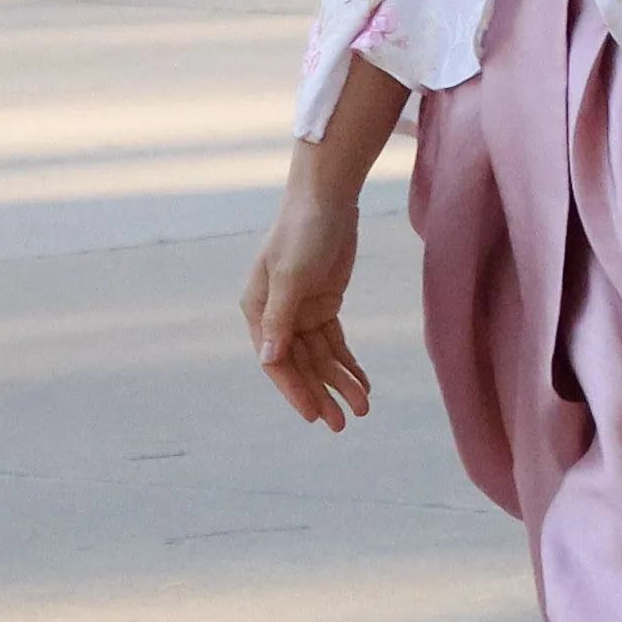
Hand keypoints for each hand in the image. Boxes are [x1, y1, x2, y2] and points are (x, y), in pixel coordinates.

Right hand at [241, 161, 371, 431]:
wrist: (327, 199)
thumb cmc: (304, 232)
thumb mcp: (292, 275)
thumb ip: (281, 318)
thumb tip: (269, 360)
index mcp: (258, 312)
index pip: (276, 362)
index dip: (295, 390)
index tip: (316, 416)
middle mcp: (275, 315)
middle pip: (299, 365)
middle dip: (321, 394)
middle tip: (345, 423)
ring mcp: (300, 310)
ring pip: (319, 357)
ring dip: (339, 381)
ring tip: (363, 408)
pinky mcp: (322, 303)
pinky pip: (333, 342)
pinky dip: (347, 362)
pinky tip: (362, 383)